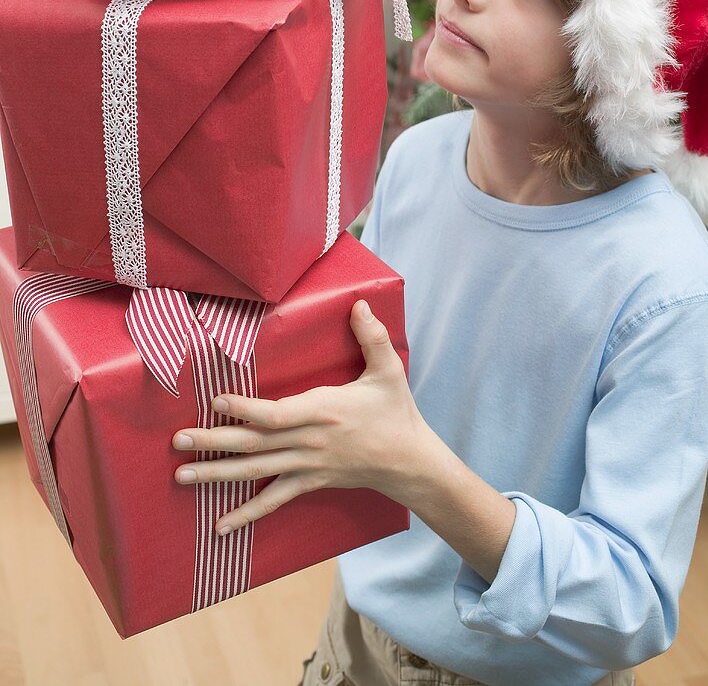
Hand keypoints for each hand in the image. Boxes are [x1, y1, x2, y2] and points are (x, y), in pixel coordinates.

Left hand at [171, 298, 426, 536]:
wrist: (408, 462)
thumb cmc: (395, 413)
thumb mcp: (389, 370)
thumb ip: (373, 336)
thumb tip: (359, 302)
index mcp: (323, 411)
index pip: (276, 414)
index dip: (245, 409)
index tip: (215, 402)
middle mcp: (309, 442)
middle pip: (254, 443)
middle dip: (213, 442)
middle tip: (176, 441)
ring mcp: (307, 466)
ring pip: (255, 471)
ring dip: (216, 474)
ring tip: (182, 475)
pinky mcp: (309, 482)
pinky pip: (273, 500)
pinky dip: (246, 514)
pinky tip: (219, 527)